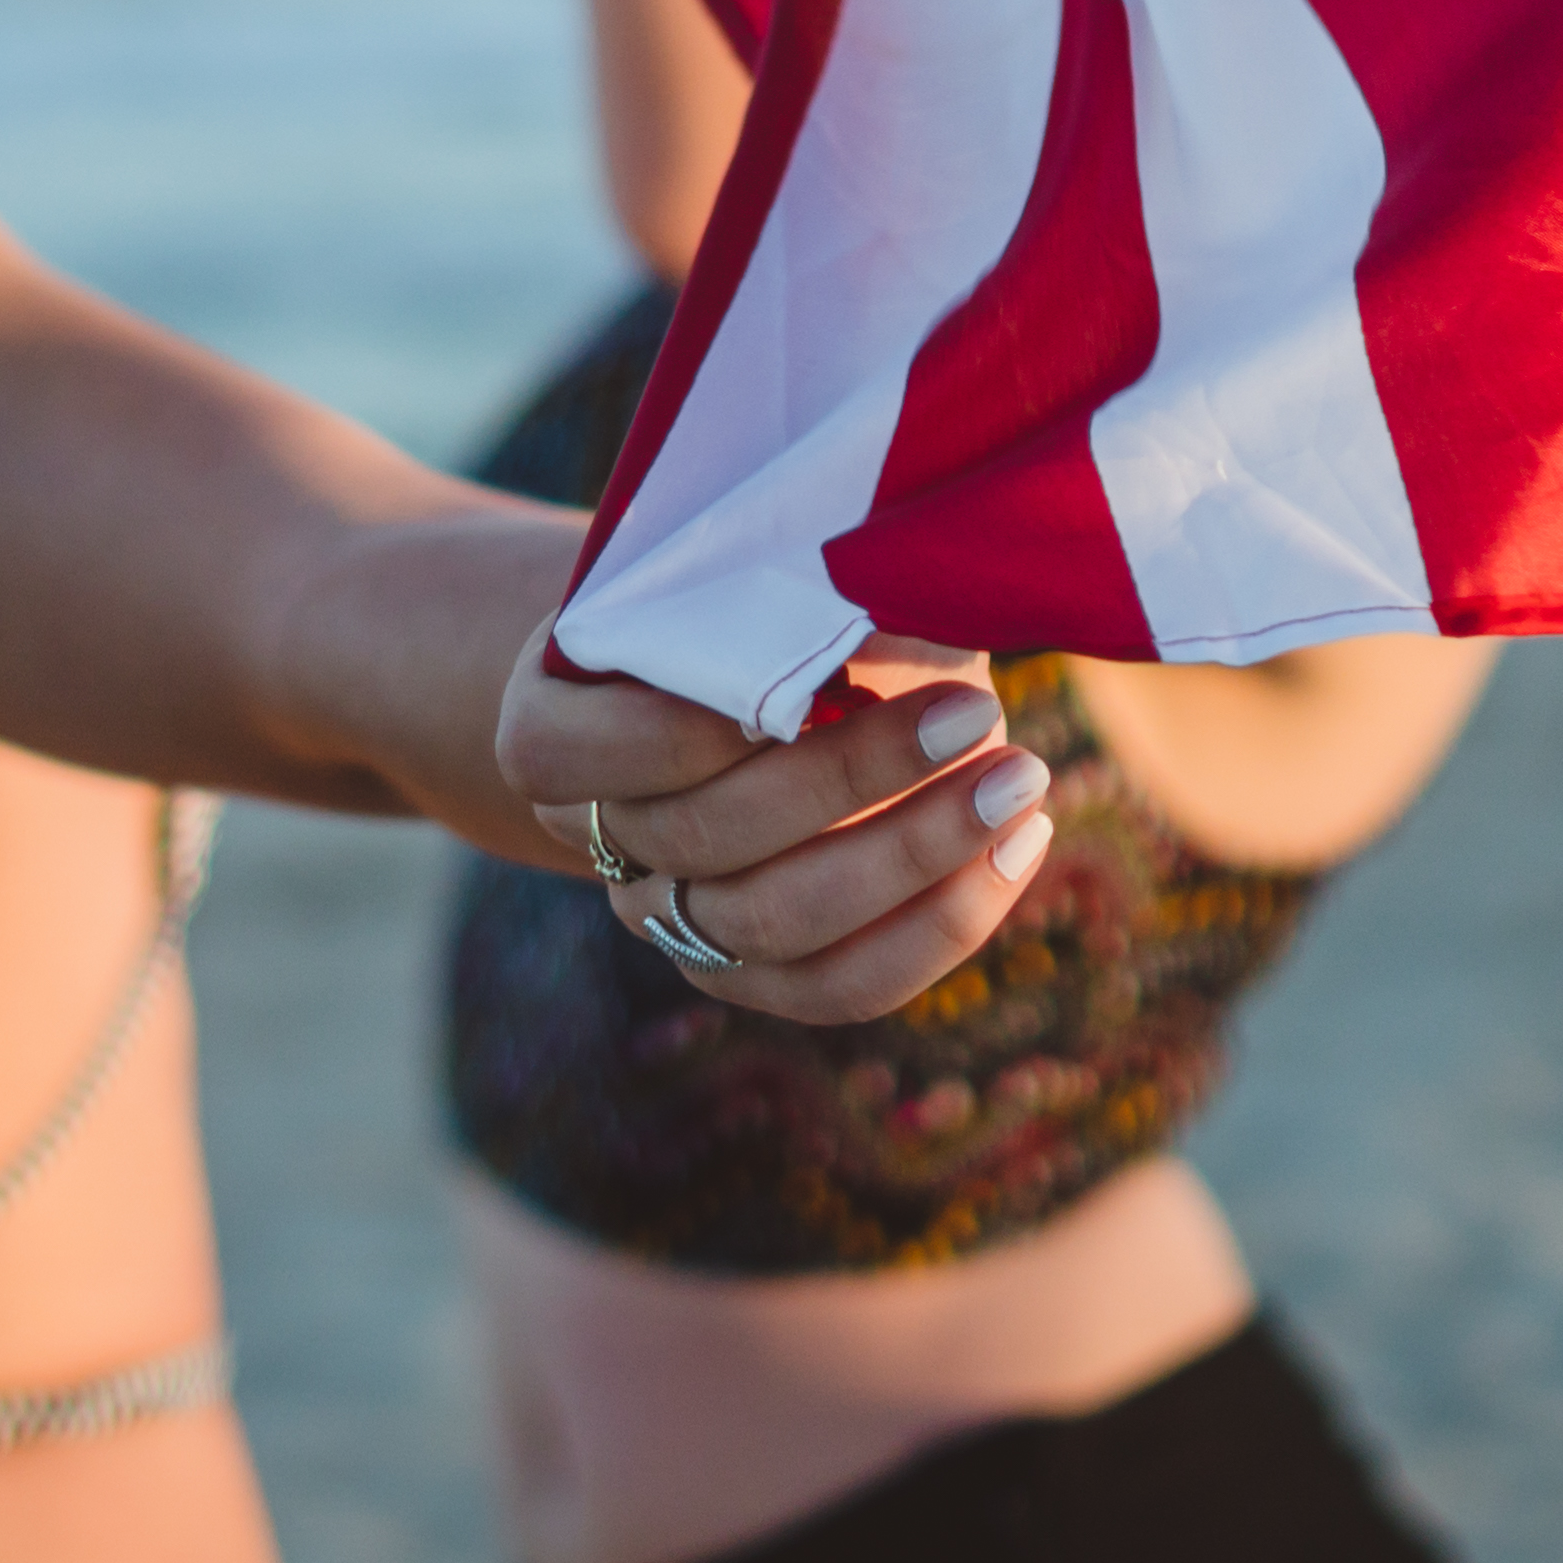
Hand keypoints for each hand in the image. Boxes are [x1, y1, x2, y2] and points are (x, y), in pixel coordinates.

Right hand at [497, 628, 1048, 1021]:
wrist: (720, 683)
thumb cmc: (734, 603)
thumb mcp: (738, 575)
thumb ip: (787, 596)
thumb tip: (895, 602)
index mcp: (544, 735)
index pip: (605, 750)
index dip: (706, 722)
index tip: (821, 666)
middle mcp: (599, 841)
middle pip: (710, 840)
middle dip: (854, 778)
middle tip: (976, 712)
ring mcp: (670, 921)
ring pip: (780, 927)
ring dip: (916, 856)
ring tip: (1018, 783)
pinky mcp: (755, 975)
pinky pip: (844, 987)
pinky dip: (941, 926)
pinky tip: (1017, 848)